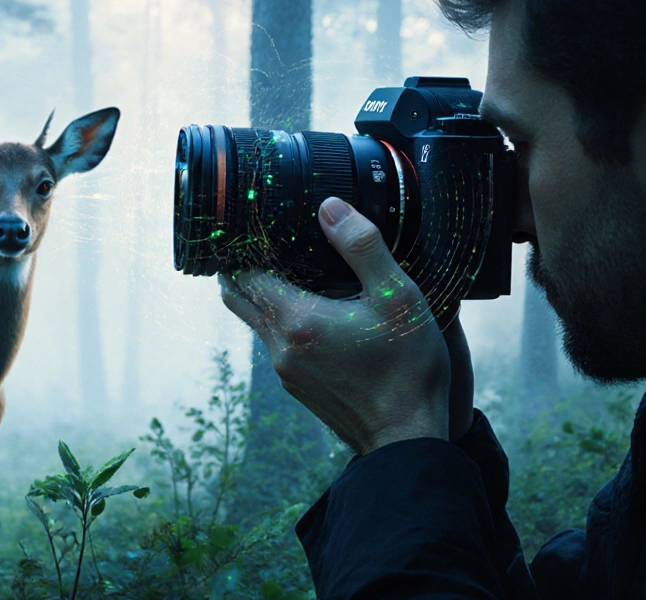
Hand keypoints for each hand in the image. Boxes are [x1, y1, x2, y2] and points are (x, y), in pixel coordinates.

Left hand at [221, 196, 460, 454]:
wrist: (408, 438)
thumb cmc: (408, 368)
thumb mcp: (397, 297)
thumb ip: (362, 247)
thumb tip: (329, 208)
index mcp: (297, 321)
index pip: (242, 273)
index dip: (243, 246)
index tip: (255, 224)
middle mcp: (280, 349)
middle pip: (237, 298)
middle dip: (240, 267)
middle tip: (260, 240)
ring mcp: (287, 373)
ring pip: (257, 322)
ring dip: (263, 295)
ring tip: (288, 268)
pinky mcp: (300, 389)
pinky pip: (276, 345)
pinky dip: (281, 321)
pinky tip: (313, 311)